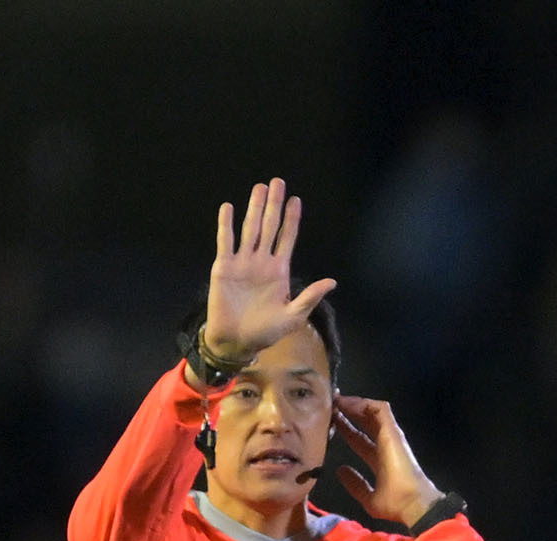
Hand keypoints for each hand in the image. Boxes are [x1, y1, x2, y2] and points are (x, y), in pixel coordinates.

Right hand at [203, 178, 337, 367]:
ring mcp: (242, 263)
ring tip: (259, 188)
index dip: (291, 219)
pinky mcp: (224, 268)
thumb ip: (309, 297)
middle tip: (277, 182)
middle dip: (274, 205)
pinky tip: (228, 208)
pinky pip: (225, 242)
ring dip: (254, 209)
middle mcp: (261, 262)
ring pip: (250, 229)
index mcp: (279, 271)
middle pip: (269, 227)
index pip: (287, 238)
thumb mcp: (293, 317)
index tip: (296, 200)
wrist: (236, 342)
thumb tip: (332, 282)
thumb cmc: (265, 332)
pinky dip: (226, 225)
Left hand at [328, 396, 442, 526]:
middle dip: (348, 414)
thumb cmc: (395, 503)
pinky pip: (379, 410)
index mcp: (379, 459)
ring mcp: (390, 436)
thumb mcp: (368, 498)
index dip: (347, 431)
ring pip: (371, 412)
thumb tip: (340, 471)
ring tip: (336, 398)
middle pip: (365, 424)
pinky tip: (347, 402)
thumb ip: (355, 485)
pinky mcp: (392, 431)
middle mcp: (385, 445)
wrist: (412, 503)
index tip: (331, 424)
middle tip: (331, 405)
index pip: (360, 440)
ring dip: (354, 404)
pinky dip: (363, 404)